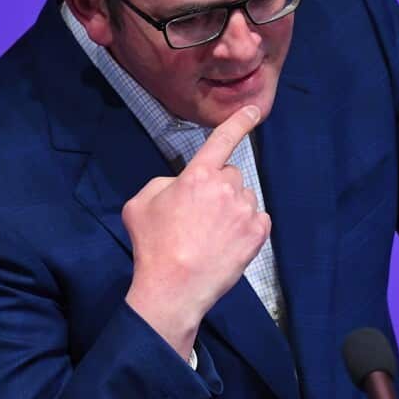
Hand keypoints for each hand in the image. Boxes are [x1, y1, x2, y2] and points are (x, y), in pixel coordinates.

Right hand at [122, 105, 271, 357]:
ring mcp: (245, 211)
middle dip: (218, 186)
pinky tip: (228, 242)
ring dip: (232, 207)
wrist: (174, 288)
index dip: (239, 121)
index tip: (253, 110)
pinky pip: (258, 219)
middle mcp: (226, 187)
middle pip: (230, 174)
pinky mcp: (258, 234)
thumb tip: (180, 184)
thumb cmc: (153, 246)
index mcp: (197, 175)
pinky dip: (247, 227)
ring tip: (211, 234)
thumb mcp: (140, 204)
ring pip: (244, 197)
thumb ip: (163, 183)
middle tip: (199, 214)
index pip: (222, 139)